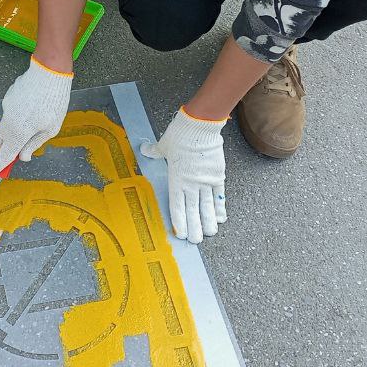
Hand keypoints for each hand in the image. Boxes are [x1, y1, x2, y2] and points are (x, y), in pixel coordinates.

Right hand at [0, 56, 73, 177]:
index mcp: (19, 133)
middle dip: (7, 144)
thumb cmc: (53, 101)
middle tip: (22, 143)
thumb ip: (35, 144)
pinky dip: (20, 112)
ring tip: (38, 116)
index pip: (4, 155)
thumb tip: (23, 156)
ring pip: (7, 123)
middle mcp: (9, 121)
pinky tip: (34, 104)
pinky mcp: (8, 96)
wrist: (48, 72)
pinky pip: (12, 110)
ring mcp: (6, 107)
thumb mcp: (50, 129)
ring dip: (17, 126)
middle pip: (0, 140)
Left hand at [140, 107, 227, 243]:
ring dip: (209, 221)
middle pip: (193, 210)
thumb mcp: (164, 144)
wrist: (200, 126)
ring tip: (210, 233)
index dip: (179, 221)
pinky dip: (220, 207)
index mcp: (176, 179)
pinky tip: (221, 217)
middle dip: (195, 227)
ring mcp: (206, 181)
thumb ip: (155, 151)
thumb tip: (145, 150)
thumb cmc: (180, 135)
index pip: (177, 205)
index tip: (181, 233)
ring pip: (207, 206)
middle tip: (196, 241)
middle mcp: (191, 183)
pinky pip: (219, 195)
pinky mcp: (218, 175)